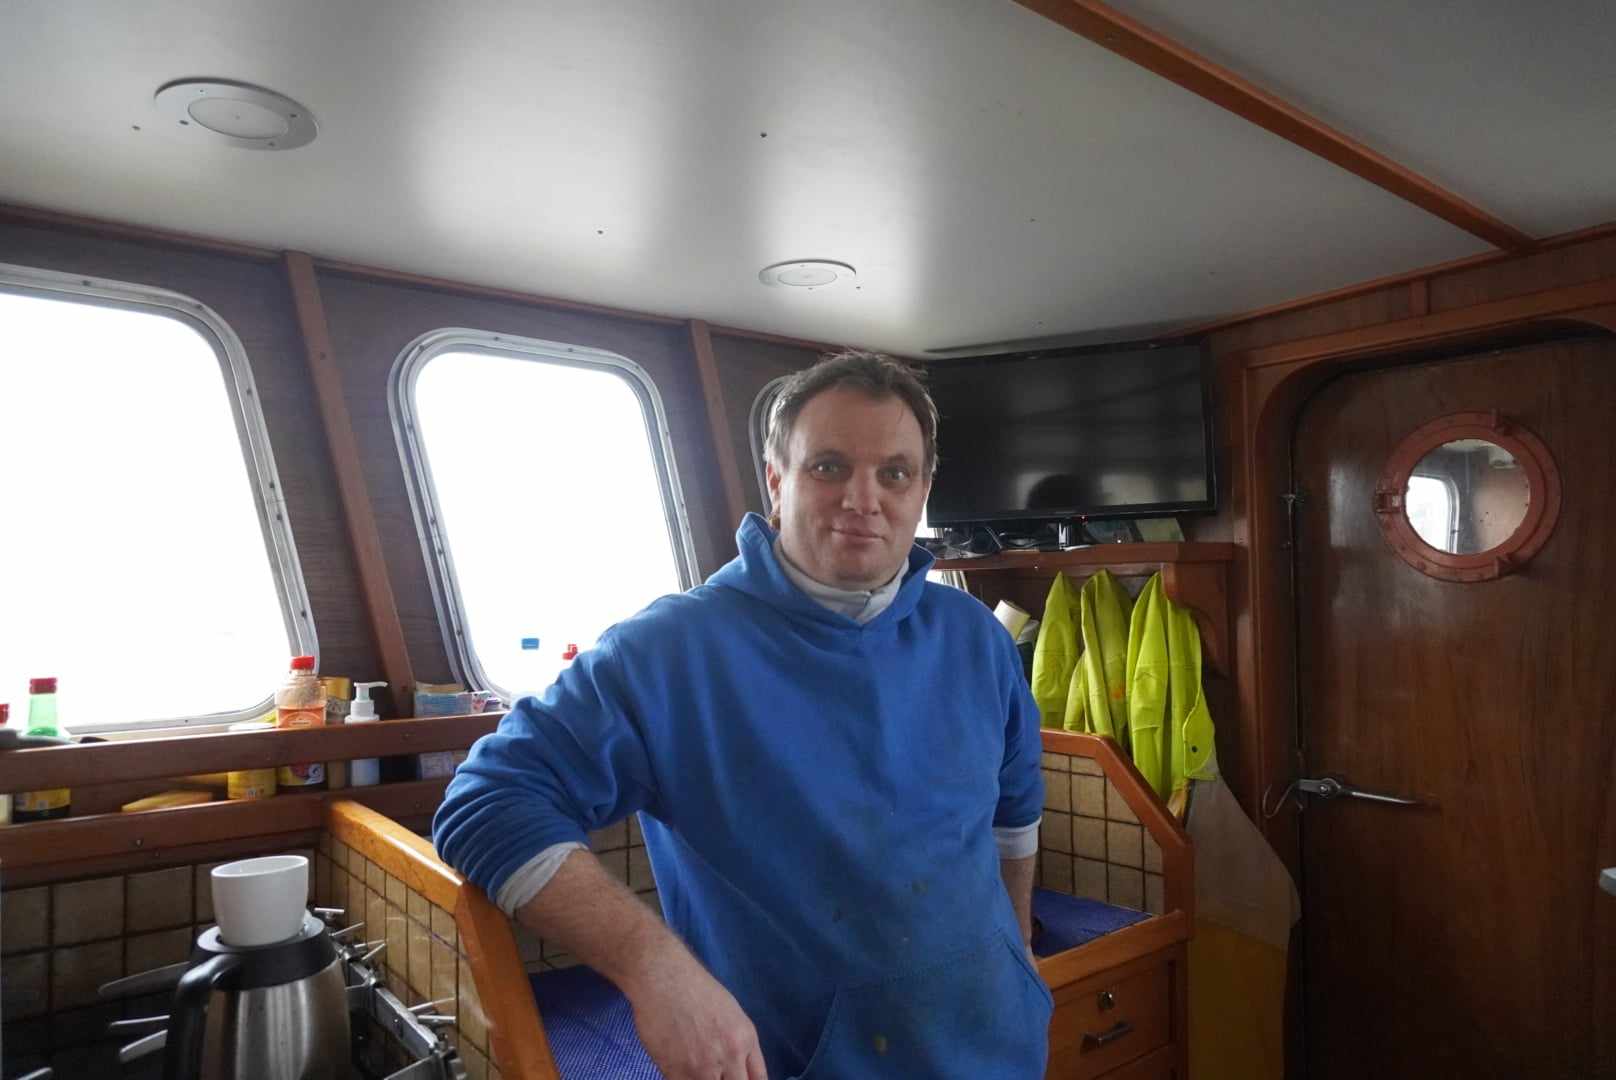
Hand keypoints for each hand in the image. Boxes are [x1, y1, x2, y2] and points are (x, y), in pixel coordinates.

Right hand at [624, 938, 767, 1079]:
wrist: (663, 978)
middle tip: (716, 1075)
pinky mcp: (675, 1071)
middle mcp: (729, 1056)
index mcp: (745, 1039)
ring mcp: (702, 1067)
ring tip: (698, 1070)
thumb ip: (741, 1046)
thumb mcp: (732, 1014)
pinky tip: (682, 1069)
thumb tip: (740, 1072)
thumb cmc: (697, 989)